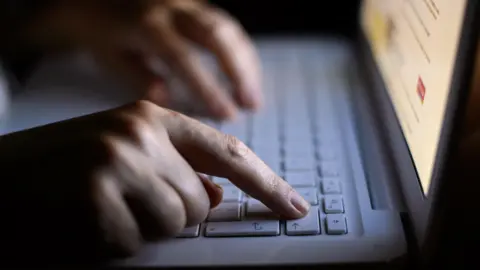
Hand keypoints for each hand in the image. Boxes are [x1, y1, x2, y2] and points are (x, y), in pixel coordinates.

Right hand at [0, 100, 307, 263]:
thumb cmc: (61, 169)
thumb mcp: (122, 154)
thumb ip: (175, 169)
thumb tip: (216, 194)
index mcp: (150, 116)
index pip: (227, 151)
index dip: (266, 182)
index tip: (295, 205)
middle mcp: (139, 131)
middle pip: (200, 200)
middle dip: (171, 213)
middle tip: (122, 201)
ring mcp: (118, 160)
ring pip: (175, 223)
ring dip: (142, 227)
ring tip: (100, 208)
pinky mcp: (96, 195)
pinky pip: (135, 242)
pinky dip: (112, 243)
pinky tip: (82, 221)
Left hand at [26, 0, 261, 119]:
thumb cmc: (101, 31)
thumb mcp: (109, 57)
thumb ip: (138, 77)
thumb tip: (167, 97)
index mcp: (147, 25)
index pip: (184, 58)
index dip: (208, 88)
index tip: (227, 115)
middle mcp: (172, 9)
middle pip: (217, 36)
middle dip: (239, 72)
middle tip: (251, 105)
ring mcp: (187, 3)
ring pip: (227, 28)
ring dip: (246, 63)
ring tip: (253, 97)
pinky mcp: (196, 4)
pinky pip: (226, 24)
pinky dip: (241, 51)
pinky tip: (246, 74)